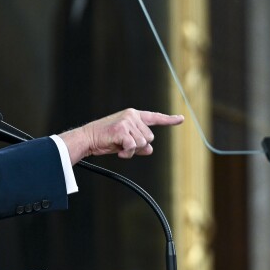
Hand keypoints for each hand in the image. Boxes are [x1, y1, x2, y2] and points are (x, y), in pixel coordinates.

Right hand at [58, 109, 184, 161]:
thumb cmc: (105, 140)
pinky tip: (118, 151)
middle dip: (139, 146)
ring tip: (119, 147)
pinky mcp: (122, 130)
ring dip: (132, 151)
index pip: (154, 118)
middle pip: (149, 137)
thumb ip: (139, 144)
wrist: (88, 139)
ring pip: (143, 143)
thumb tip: (150, 149)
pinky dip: (127, 153)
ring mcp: (127, 121)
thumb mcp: (125, 142)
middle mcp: (132, 115)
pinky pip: (133, 147)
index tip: (181, 119)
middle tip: (123, 146)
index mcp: (133, 115)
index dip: (169, 120)